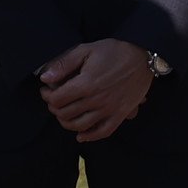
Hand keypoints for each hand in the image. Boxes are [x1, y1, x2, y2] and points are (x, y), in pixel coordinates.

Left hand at [35, 40, 162, 143]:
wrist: (142, 57)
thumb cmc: (114, 51)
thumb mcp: (86, 50)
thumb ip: (64, 64)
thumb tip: (45, 78)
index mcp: (86, 84)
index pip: (57, 100)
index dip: (47, 97)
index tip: (46, 91)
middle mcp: (96, 100)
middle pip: (66, 114)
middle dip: (54, 108)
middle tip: (53, 101)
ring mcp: (109, 109)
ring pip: (80, 126)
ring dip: (67, 123)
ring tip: (63, 115)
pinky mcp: (120, 114)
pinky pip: (103, 132)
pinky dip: (90, 136)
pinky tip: (81, 135)